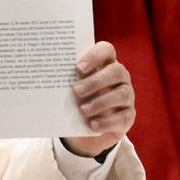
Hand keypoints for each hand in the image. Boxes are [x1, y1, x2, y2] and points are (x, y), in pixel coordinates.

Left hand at [63, 41, 135, 157]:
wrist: (85, 129)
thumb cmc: (77, 100)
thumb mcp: (71, 90)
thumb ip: (68, 82)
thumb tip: (50, 79)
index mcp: (106, 63)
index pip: (106, 50)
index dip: (94, 56)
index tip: (78, 68)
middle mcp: (120, 76)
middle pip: (116, 71)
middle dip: (96, 81)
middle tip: (76, 91)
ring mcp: (127, 95)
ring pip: (121, 94)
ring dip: (101, 102)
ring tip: (83, 110)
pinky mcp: (128, 115)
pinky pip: (123, 117)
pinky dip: (107, 121)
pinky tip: (93, 124)